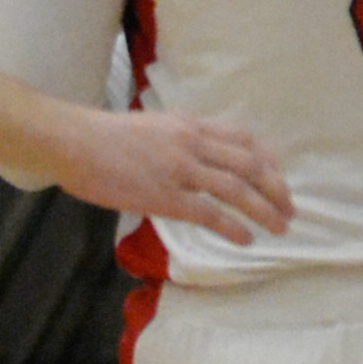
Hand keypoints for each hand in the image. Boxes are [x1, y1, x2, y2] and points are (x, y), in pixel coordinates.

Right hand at [60, 106, 291, 244]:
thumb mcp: (154, 126)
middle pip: (250, 164)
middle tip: (289, 208)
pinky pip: (209, 213)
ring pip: (237, 189)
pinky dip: (233, 227)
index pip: (243, 138)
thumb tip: (202, 155)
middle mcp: (192, 142)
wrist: (73, 141)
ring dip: (264, 209)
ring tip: (279, 227)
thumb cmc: (105, 137)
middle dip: (276, 188)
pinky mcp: (164, 195)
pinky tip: (245, 239)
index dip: (269, 160)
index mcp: (190, 124)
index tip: (279, 177)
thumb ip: (181, 137)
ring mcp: (180, 168)